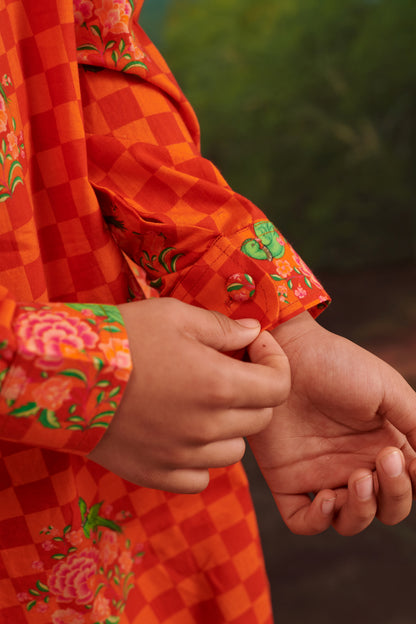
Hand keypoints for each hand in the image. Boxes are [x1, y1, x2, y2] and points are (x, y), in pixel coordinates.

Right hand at [88, 298, 289, 492]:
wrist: (64, 373)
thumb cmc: (121, 337)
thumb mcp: (174, 315)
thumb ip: (222, 326)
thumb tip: (254, 332)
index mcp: (218, 384)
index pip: (278, 387)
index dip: (275, 363)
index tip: (255, 348)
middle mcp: (206, 427)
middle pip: (259, 420)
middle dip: (253, 392)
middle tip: (228, 372)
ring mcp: (181, 456)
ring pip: (233, 451)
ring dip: (228, 428)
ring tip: (201, 404)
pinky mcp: (155, 473)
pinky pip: (200, 478)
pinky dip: (199, 459)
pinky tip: (182, 435)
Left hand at [248, 312, 415, 534]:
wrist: (285, 353)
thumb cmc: (336, 364)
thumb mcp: (387, 389)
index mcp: (381, 445)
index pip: (410, 485)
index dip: (413, 484)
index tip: (408, 461)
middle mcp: (354, 464)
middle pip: (386, 508)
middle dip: (394, 496)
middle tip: (382, 460)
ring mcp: (320, 473)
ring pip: (350, 521)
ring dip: (362, 512)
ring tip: (357, 479)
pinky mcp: (287, 479)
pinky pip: (303, 521)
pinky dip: (318, 521)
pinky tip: (325, 497)